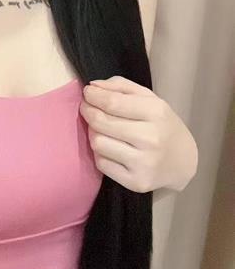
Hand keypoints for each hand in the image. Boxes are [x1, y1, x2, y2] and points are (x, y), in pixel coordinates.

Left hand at [79, 75, 197, 192]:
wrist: (183, 161)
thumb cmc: (162, 125)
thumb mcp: (149, 99)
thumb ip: (121, 87)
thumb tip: (93, 87)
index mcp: (156, 112)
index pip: (113, 102)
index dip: (94, 96)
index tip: (87, 93)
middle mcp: (151, 138)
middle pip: (101, 122)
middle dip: (88, 111)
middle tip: (86, 108)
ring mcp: (144, 162)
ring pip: (98, 143)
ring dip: (93, 133)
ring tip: (100, 128)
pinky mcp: (136, 182)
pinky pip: (102, 163)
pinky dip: (99, 153)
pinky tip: (108, 147)